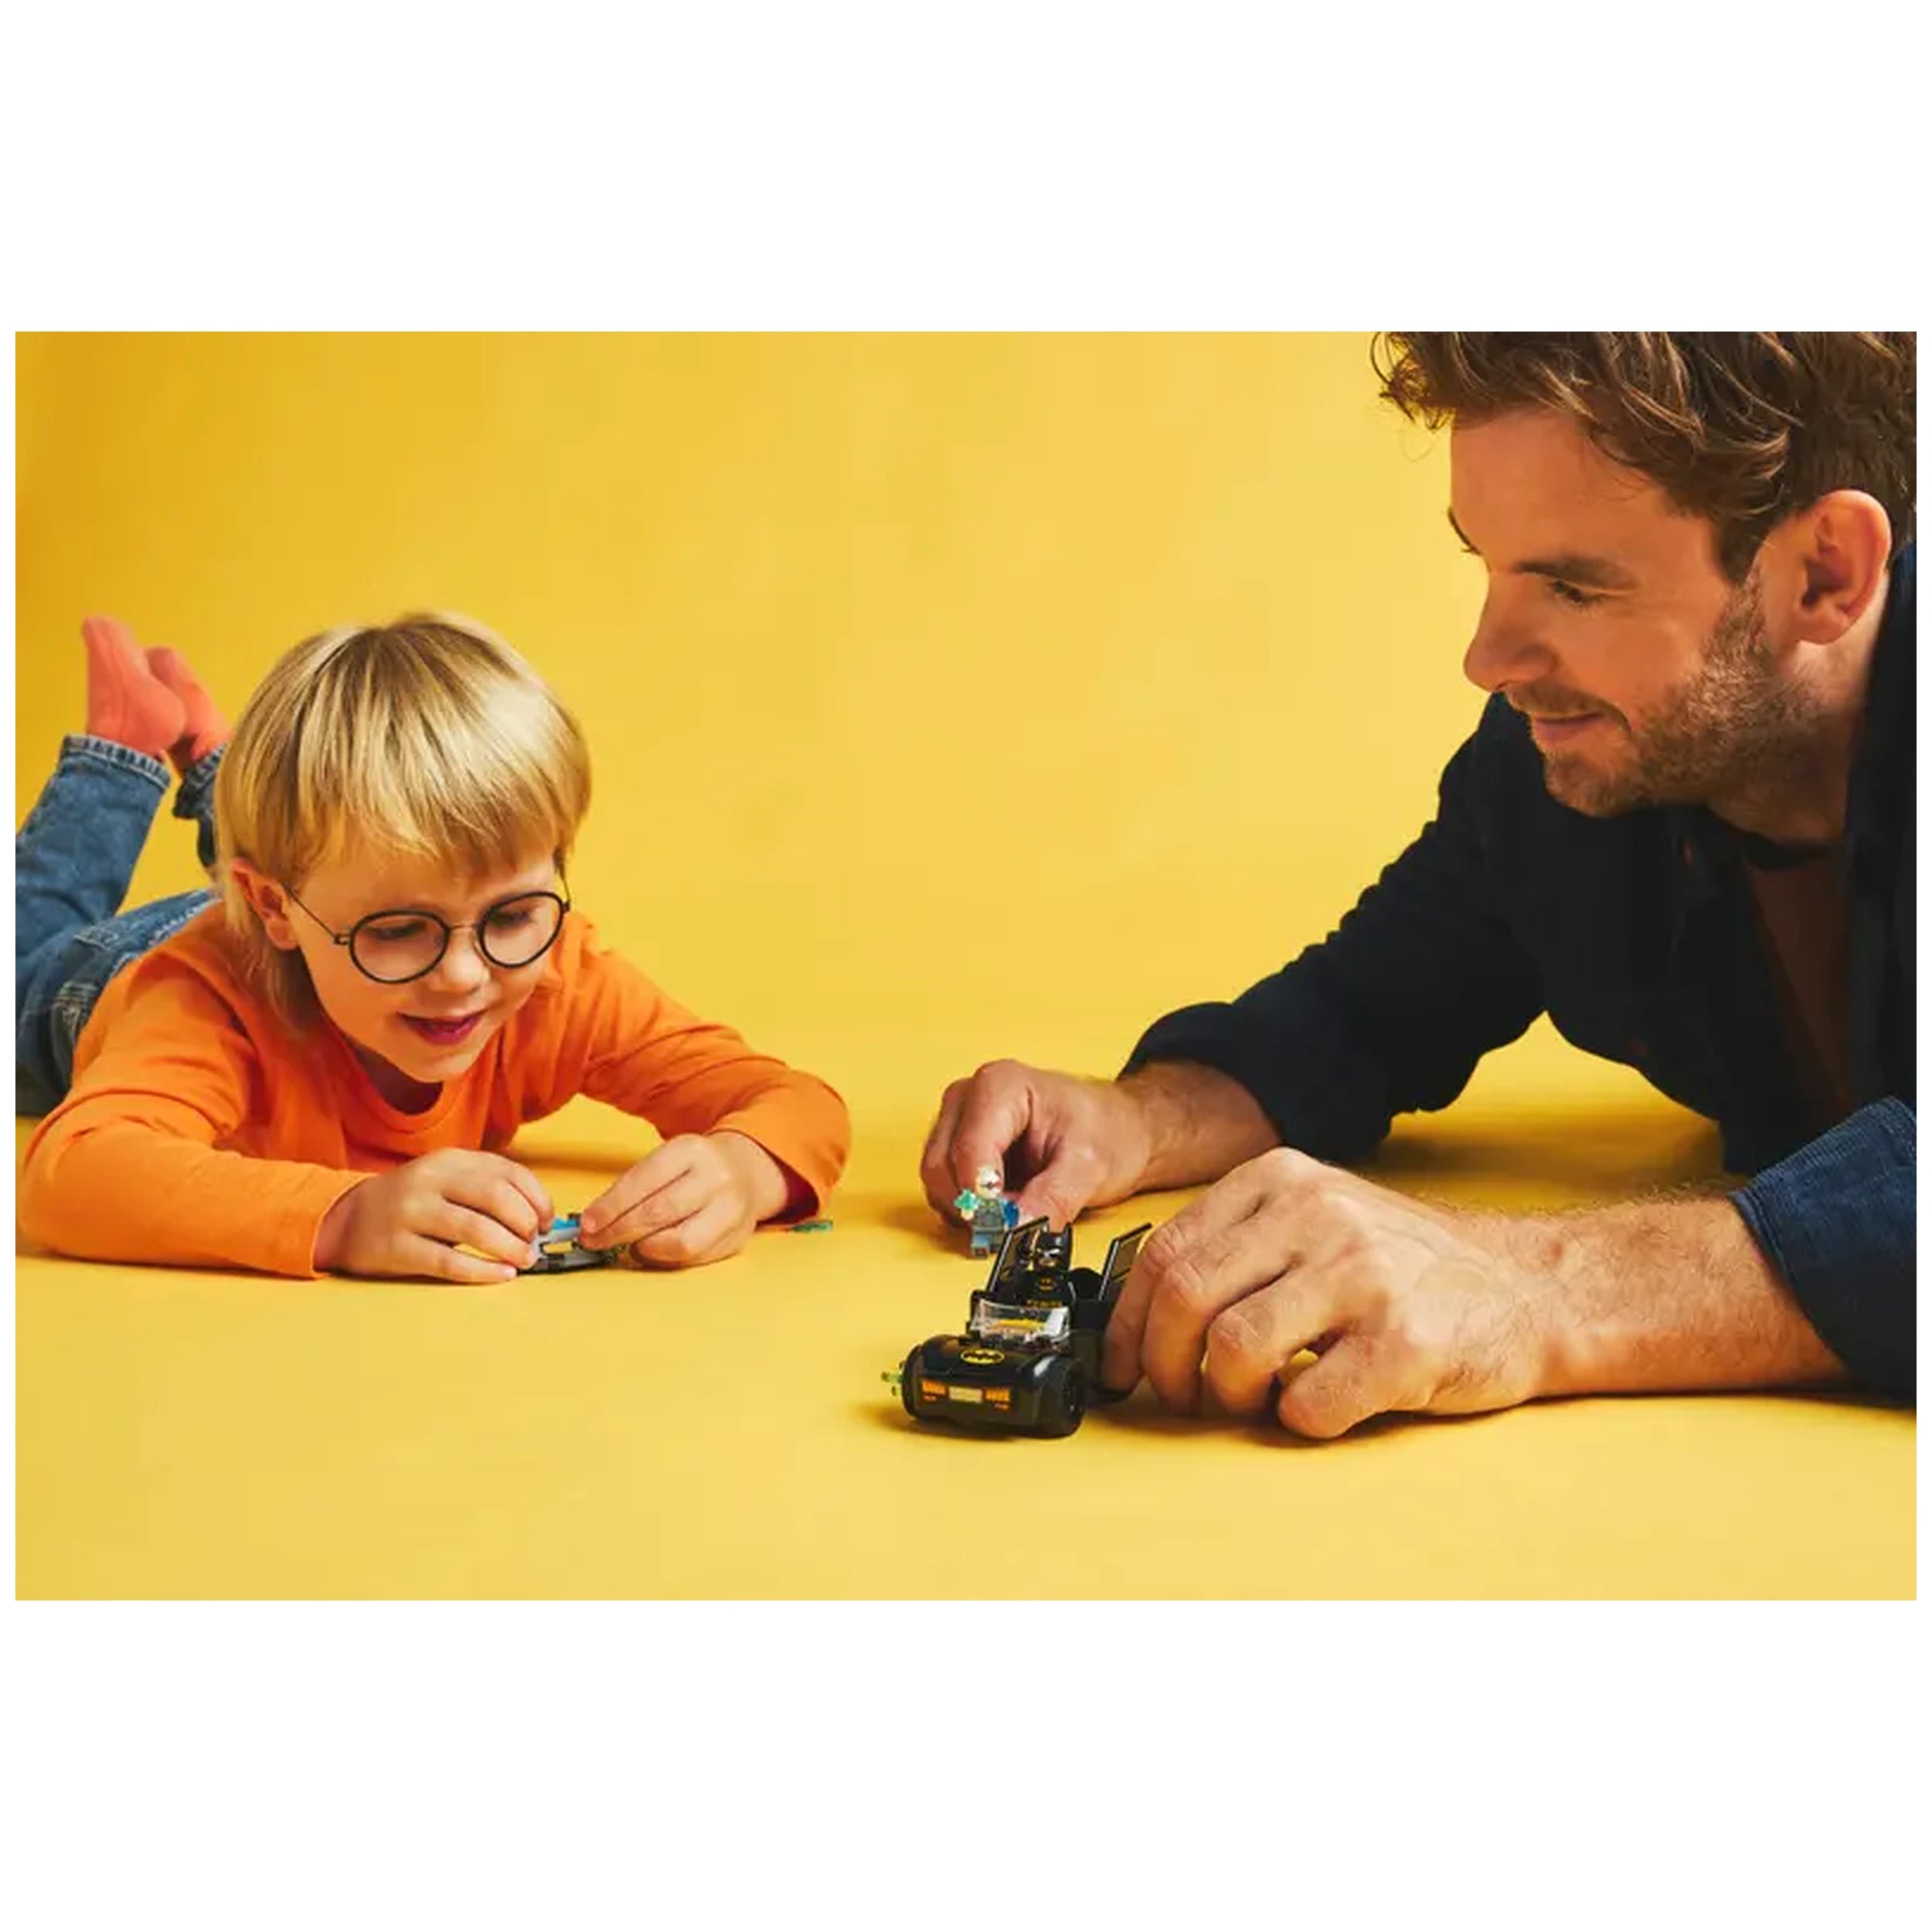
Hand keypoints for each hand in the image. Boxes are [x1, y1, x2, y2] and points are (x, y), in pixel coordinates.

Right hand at [315, 1150, 552, 1282]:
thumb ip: (487, 1187)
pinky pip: (449, 1261)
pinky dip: (483, 1271)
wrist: (348, 1218)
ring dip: (510, 1248)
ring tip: (524, 1260)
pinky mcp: (398, 1247)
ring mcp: (411, 1213)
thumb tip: (539, 1215)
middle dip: (525, 1223)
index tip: (547, 1220)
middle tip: (535, 1243)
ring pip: (475, 1229)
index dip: (537, 1198)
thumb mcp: (447, 1179)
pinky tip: (502, 1275)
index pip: (508, 1172)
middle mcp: (430, 1181)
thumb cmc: (412, 1201)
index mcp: (449, 1160)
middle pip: (495, 1197)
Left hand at [577, 1131, 788, 1266]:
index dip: (611, 1206)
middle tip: (595, 1241)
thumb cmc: (694, 1168)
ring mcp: (731, 1210)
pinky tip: (654, 1250)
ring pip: (680, 1242)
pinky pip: (694, 1258)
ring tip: (629, 1246)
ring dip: (644, 1249)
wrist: (748, 1171)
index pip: (644, 1180)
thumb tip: (594, 1221)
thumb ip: (635, 1187)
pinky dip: (667, 1258)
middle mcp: (716, 1177)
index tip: (587, 1224)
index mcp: (691, 1150)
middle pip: (659, 1212)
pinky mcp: (737, 1238)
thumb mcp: (667, 1159)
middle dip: (619, 1231)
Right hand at [920, 1061, 1153, 1230]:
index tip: (1006, 1225)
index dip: (984, 1198)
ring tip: (1021, 1208)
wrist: (1117, 1129)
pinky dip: (972, 1212)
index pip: (969, 1150)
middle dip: (976, 1208)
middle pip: (943, 1168)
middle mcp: (968, 1099)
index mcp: (999, 1086)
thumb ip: (1053, 1200)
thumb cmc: (1106, 1130)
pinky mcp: (955, 1150)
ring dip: (973, 1213)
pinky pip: (945, 1191)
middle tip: (1018, 1222)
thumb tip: (1018, 1231)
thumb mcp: (1091, 1166)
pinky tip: (1008, 1205)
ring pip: (938, 1184)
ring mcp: (956, 1123)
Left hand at [1101, 1148, 1553, 1436]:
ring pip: (1233, 1349)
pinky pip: (1305, 1405)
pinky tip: (1321, 1404)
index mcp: (1282, 1180)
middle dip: (1166, 1367)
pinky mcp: (1403, 1344)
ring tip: (1258, 1399)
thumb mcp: (1317, 1219)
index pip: (1164, 1253)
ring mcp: (1363, 1276)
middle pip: (1186, 1299)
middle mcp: (1318, 1215)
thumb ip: (1238, 1245)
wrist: (1531, 1288)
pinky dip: (1296, 1420)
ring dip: (1228, 1397)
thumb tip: (1140, 1316)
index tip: (1126, 1367)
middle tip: (1185, 1397)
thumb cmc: (1407, 1268)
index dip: (1129, 1324)